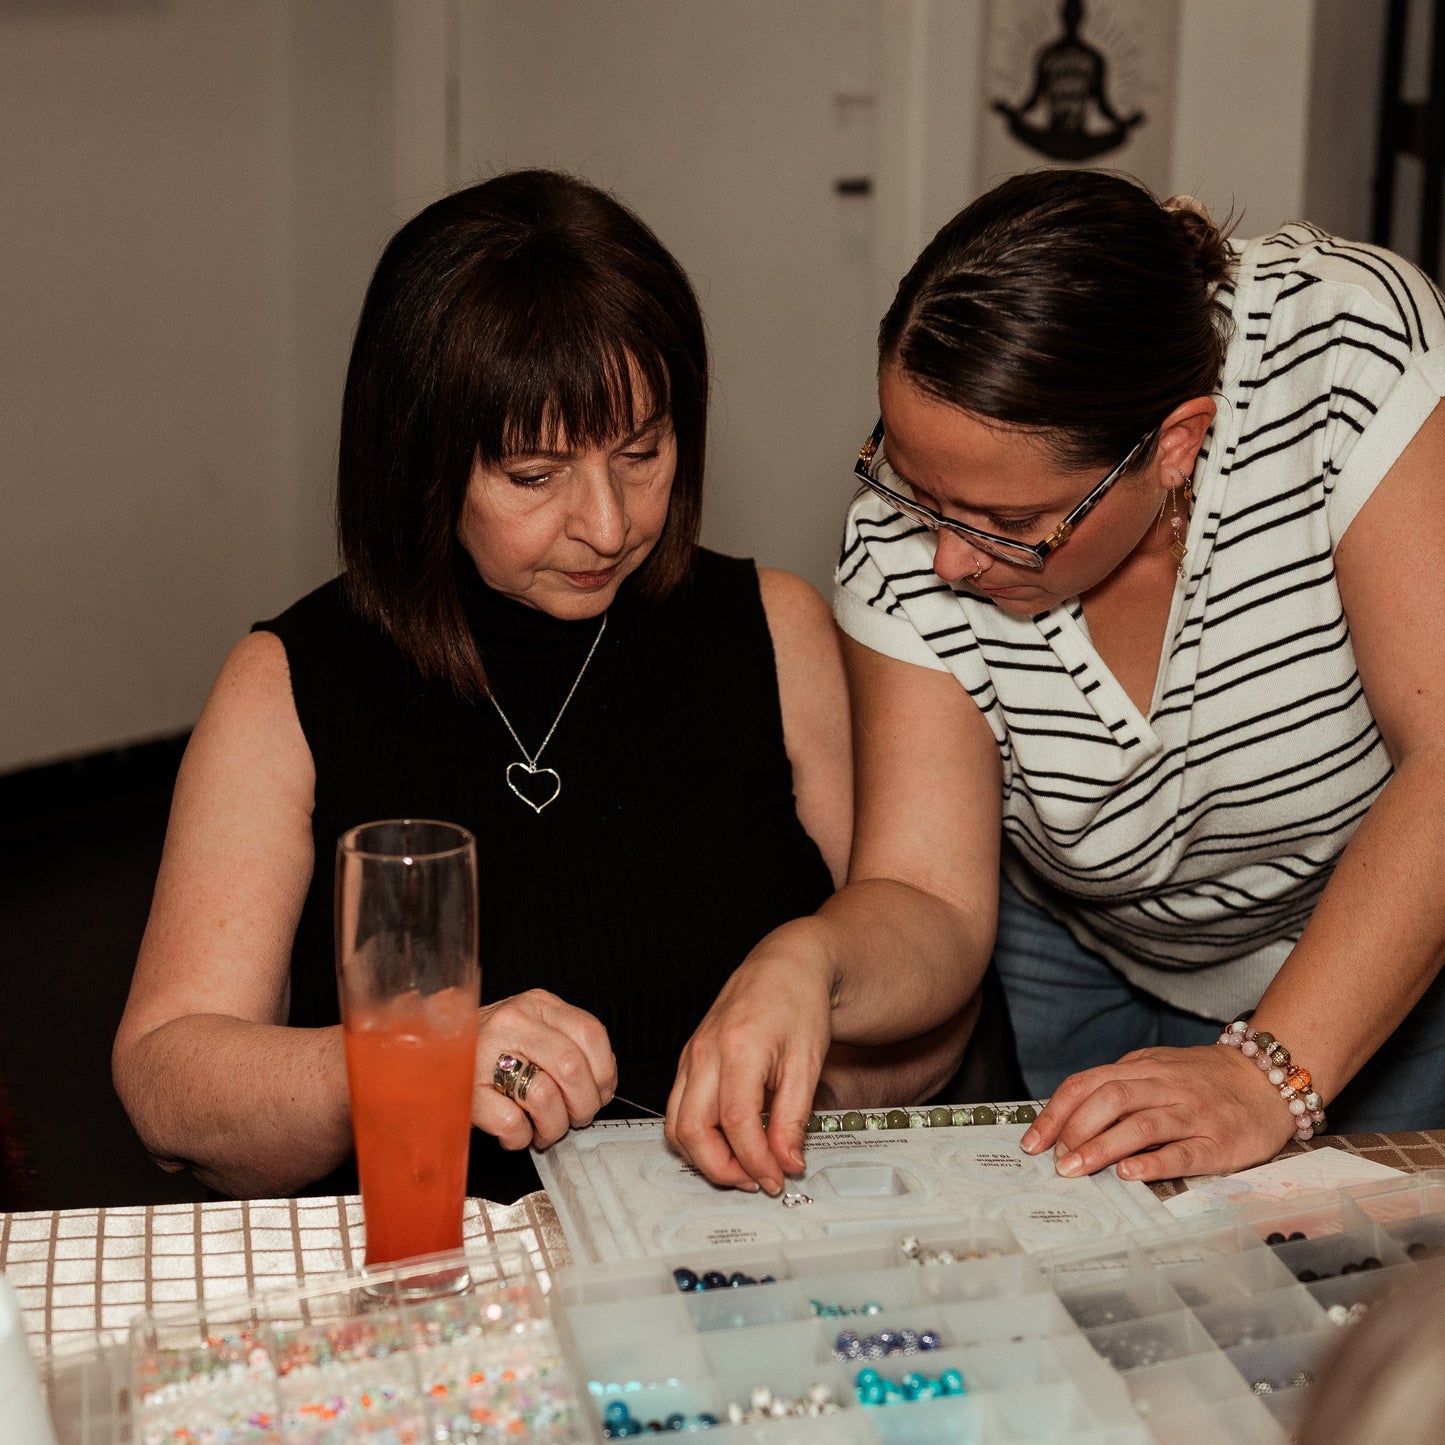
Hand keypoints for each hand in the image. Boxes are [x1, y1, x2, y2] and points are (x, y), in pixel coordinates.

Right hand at [471, 989, 616, 1151]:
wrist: (429, 1055)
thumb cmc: (490, 1050)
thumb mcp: (532, 1029)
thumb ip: (566, 1043)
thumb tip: (602, 1083)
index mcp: (536, 1005)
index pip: (591, 1033)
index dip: (604, 1073)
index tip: (600, 1093)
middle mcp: (512, 1022)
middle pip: (572, 1068)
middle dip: (583, 1105)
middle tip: (575, 1118)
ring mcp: (485, 1053)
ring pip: (545, 1096)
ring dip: (554, 1126)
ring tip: (545, 1129)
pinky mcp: (466, 1090)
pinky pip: (511, 1123)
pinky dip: (521, 1137)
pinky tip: (516, 1132)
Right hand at [665, 927, 833, 1194]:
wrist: (785, 965)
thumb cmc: (799, 1003)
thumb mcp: (808, 1062)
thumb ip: (794, 1117)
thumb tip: (787, 1162)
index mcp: (738, 1047)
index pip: (734, 1123)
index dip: (754, 1161)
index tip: (776, 1179)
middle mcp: (705, 1052)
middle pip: (692, 1129)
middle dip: (721, 1168)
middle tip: (756, 1180)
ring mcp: (691, 1055)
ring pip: (676, 1123)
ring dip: (704, 1157)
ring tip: (743, 1166)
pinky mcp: (689, 1059)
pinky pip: (678, 1108)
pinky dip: (696, 1135)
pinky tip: (728, 1142)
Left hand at [1019, 1043, 1295, 1181]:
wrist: (1269, 1080)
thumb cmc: (1204, 1079)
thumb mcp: (1157, 1068)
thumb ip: (1121, 1084)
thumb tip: (1072, 1115)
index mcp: (1142, 1068)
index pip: (1087, 1084)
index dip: (1055, 1112)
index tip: (1032, 1142)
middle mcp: (1163, 1086)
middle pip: (1108, 1098)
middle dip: (1073, 1129)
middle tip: (1054, 1160)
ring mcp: (1191, 1114)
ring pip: (1139, 1124)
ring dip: (1101, 1147)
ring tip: (1075, 1170)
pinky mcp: (1218, 1143)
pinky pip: (1182, 1151)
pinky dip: (1152, 1162)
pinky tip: (1129, 1174)